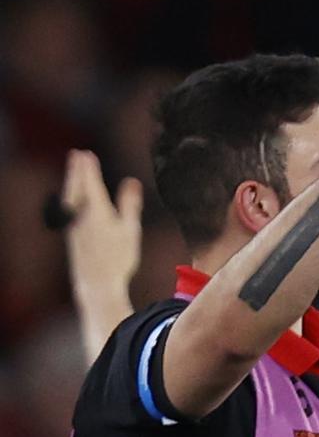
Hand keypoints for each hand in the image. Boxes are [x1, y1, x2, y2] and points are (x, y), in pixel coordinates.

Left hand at [63, 149, 142, 296]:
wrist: (96, 282)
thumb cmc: (118, 258)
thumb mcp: (130, 230)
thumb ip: (129, 204)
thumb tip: (131, 181)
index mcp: (96, 210)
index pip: (90, 183)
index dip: (88, 167)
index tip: (86, 153)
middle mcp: (80, 215)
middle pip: (75, 187)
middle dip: (76, 170)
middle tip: (76, 155)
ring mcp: (73, 225)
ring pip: (70, 197)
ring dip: (72, 182)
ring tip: (74, 172)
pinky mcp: (71, 235)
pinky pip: (68, 207)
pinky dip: (71, 195)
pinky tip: (73, 199)